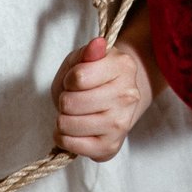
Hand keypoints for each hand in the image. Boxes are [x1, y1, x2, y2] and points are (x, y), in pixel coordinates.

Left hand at [51, 37, 152, 161]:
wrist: (115, 101)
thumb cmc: (94, 77)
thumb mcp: (85, 59)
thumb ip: (87, 53)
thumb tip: (97, 44)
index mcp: (123, 67)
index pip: (77, 77)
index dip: (69, 79)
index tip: (76, 80)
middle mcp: (128, 96)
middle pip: (69, 103)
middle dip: (65, 100)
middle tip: (75, 99)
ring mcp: (121, 124)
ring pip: (67, 125)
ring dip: (63, 119)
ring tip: (75, 114)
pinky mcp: (110, 146)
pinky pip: (72, 146)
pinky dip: (64, 138)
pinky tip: (74, 130)